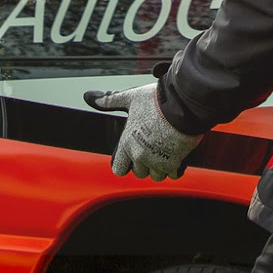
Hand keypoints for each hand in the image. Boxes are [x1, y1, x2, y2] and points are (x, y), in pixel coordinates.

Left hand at [84, 81, 200, 180]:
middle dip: (144, 164)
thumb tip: (89, 97)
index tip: (132, 156)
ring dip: (160, 167)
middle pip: (139, 173)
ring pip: (156, 175)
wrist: (182, 105)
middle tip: (152, 148)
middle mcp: (140, 156)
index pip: (119, 169)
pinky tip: (177, 154)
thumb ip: (109, 100)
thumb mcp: (130, 98)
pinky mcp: (174, 163)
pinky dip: (175, 167)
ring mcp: (157, 161)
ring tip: (164, 151)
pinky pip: (173, 174)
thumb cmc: (156, 101)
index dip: (125, 163)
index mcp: (127, 143)